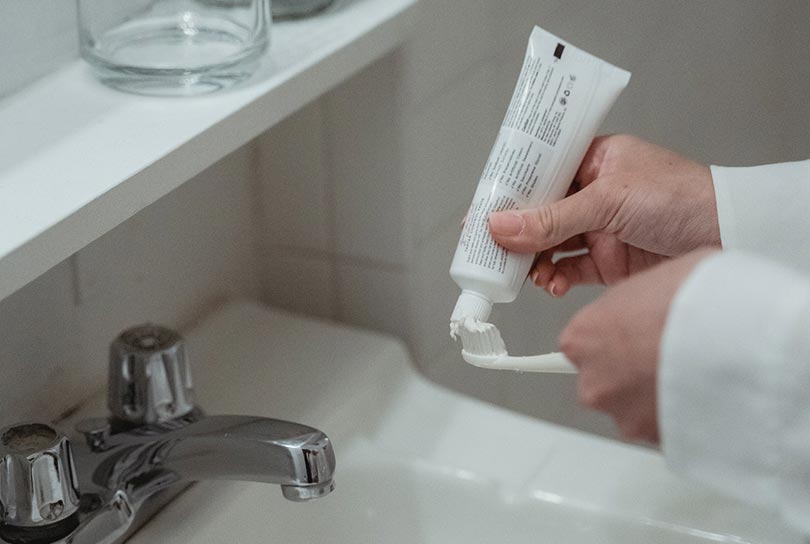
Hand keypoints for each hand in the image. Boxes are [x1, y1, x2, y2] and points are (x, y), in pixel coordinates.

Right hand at [488, 135, 720, 295]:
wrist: (730, 235)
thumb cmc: (683, 196)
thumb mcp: (608, 200)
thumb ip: (553, 218)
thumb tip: (501, 225)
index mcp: (593, 161)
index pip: (538, 172)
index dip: (508, 190)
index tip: (480, 209)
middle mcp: (593, 193)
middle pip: (538, 212)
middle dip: (514, 232)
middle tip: (490, 248)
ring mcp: (599, 228)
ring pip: (549, 245)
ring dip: (533, 260)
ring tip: (525, 271)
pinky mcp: (608, 261)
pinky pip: (568, 270)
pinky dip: (555, 279)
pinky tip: (550, 284)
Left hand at [559, 249, 716, 442]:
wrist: (736, 332)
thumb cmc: (695, 298)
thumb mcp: (653, 279)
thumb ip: (634, 303)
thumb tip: (645, 306)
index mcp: (583, 336)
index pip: (583, 343)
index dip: (613, 338)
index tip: (628, 339)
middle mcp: (594, 380)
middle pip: (603, 380)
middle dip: (630, 371)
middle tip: (665, 352)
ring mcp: (623, 414)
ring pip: (633, 407)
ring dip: (655, 394)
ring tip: (691, 370)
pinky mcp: (655, 438)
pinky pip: (663, 426)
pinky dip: (679, 413)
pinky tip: (702, 391)